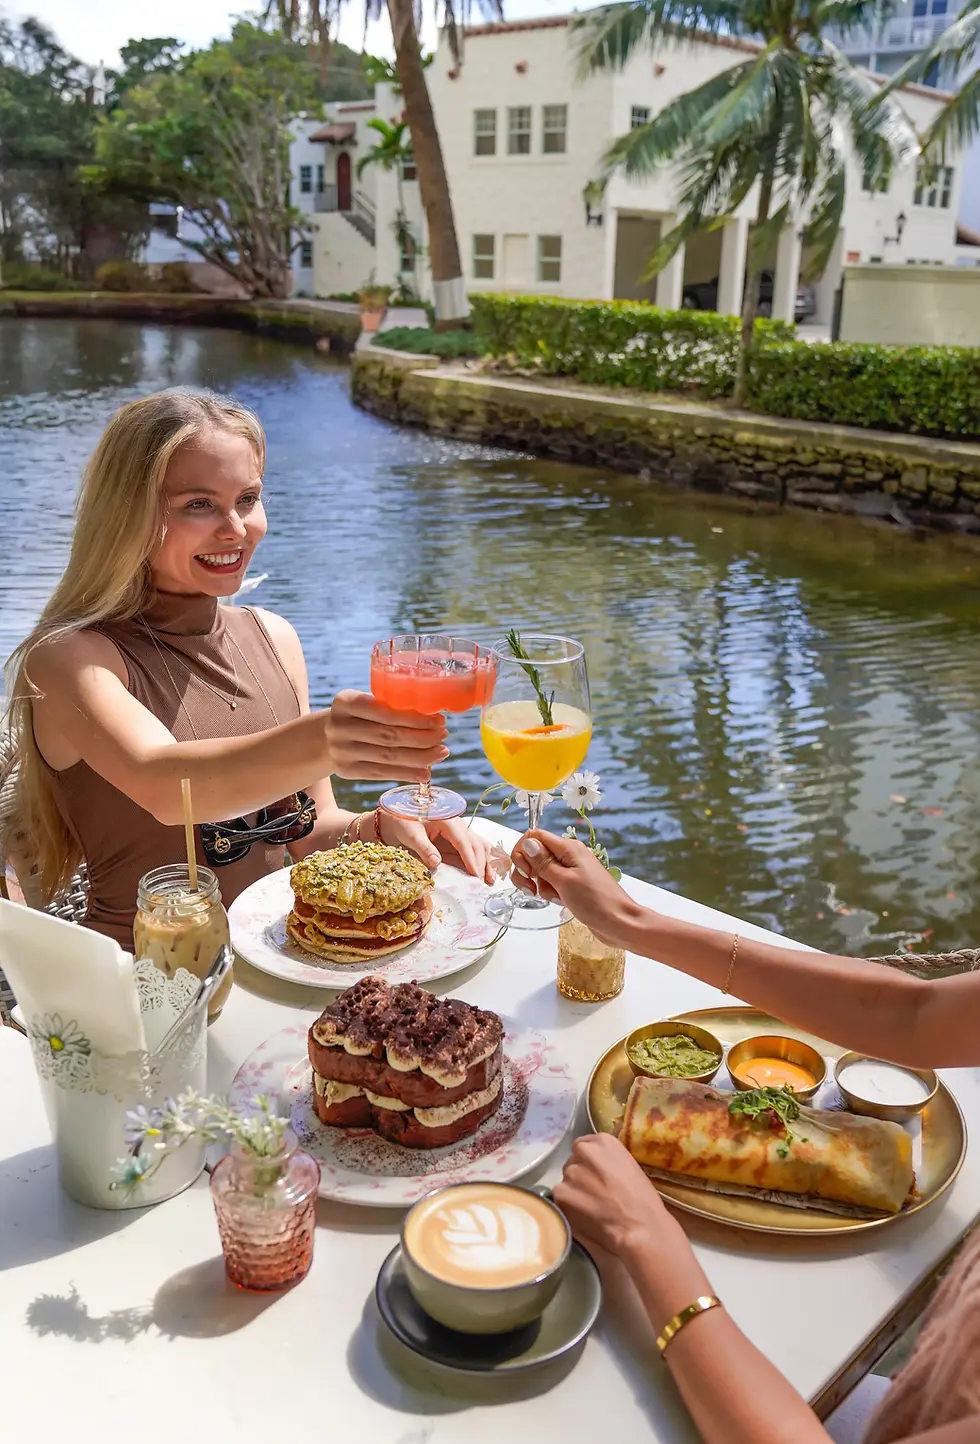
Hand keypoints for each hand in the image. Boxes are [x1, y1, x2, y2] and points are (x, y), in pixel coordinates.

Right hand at [325, 691, 448, 781]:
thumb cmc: (357, 716)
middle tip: (444, 735)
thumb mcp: (364, 703)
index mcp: (345, 702)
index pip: (385, 711)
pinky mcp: (346, 771)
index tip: (439, 720)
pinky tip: (426, 772)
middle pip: (388, 735)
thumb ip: (389, 706)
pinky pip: (381, 773)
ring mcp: (341, 751)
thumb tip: (434, 718)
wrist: (324, 738)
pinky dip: (407, 773)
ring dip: (420, 757)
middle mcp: (339, 727)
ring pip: (388, 756)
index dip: (415, 718)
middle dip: (422, 737)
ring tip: (441, 753)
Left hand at [379, 813, 495, 883]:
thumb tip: (437, 863)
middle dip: (480, 863)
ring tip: (490, 879)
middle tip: (482, 882)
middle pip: (474, 844)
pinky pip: (472, 847)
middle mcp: (457, 824)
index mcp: (447, 820)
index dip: (470, 858)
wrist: (396, 816)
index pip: (463, 840)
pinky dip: (480, 858)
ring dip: (485, 861)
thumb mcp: (411, 834)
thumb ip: (424, 848)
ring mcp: (457, 831)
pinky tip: (485, 871)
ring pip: (478, 845)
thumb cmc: (402, 821)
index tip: (475, 873)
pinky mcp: (454, 839)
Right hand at [511, 830, 637, 947]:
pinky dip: (551, 892)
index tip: (526, 873)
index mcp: (568, 848)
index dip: (523, 852)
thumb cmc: (595, 901)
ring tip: (555, 898)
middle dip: (528, 871)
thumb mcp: (564, 881)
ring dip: (541, 885)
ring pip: (542, 871)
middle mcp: (569, 855)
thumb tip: (527, 842)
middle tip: (532, 889)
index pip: (534, 836)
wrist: (619, 922)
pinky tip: (560, 902)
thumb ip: (542, 862)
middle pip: (535, 854)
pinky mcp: (573, 885)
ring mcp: (571, 871)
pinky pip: (552, 883)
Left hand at [555, 1133, 686, 1261]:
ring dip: (574, 1192)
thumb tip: (596, 1168)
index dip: (588, 1163)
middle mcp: (584, 1151)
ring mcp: (570, 1172)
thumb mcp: (629, 1167)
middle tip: (593, 1193)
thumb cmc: (643, 1201)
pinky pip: (561, 1198)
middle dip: (580, 1176)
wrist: (640, 1227)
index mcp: (603, 1141)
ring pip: (567, 1181)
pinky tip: (583, 1216)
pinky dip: (568, 1207)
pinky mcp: (561, 1193)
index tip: (594, 1175)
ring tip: (590, 1208)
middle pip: (574, 1162)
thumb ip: (608, 1161)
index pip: (584, 1146)